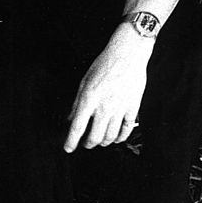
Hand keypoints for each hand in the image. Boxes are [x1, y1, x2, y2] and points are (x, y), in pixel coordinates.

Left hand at [63, 24, 152, 151]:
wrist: (127, 54)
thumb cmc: (104, 64)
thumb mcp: (84, 81)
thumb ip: (77, 102)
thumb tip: (70, 118)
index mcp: (89, 99)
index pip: (77, 127)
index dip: (71, 141)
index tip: (68, 148)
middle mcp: (104, 107)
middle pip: (94, 136)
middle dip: (88, 144)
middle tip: (86, 143)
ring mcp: (120, 108)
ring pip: (110, 136)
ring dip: (103, 142)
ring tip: (99, 141)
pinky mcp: (133, 107)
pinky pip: (127, 129)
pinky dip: (120, 137)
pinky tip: (116, 138)